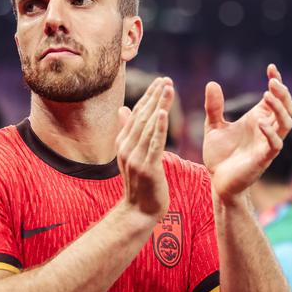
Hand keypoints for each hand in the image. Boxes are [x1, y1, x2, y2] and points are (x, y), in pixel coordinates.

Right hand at [116, 77, 173, 217]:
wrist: (139, 211)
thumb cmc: (140, 184)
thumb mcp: (131, 155)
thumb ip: (128, 132)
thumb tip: (122, 109)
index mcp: (123, 142)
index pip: (137, 114)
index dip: (148, 96)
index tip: (160, 81)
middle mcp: (127, 147)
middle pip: (143, 116)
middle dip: (155, 96)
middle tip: (166, 79)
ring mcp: (136, 157)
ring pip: (149, 126)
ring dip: (159, 105)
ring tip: (168, 88)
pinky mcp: (147, 167)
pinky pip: (154, 144)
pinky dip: (159, 128)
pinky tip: (164, 113)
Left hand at [202, 64, 291, 203]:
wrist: (217, 182)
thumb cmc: (220, 156)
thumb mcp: (213, 126)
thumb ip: (213, 107)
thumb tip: (211, 83)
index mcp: (257, 120)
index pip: (274, 98)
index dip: (276, 82)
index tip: (271, 68)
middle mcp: (266, 130)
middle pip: (287, 108)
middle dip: (283, 93)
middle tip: (272, 81)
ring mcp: (267, 144)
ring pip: (286, 124)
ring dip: (280, 109)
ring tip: (267, 95)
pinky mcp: (263, 159)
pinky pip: (275, 145)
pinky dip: (270, 133)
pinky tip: (260, 123)